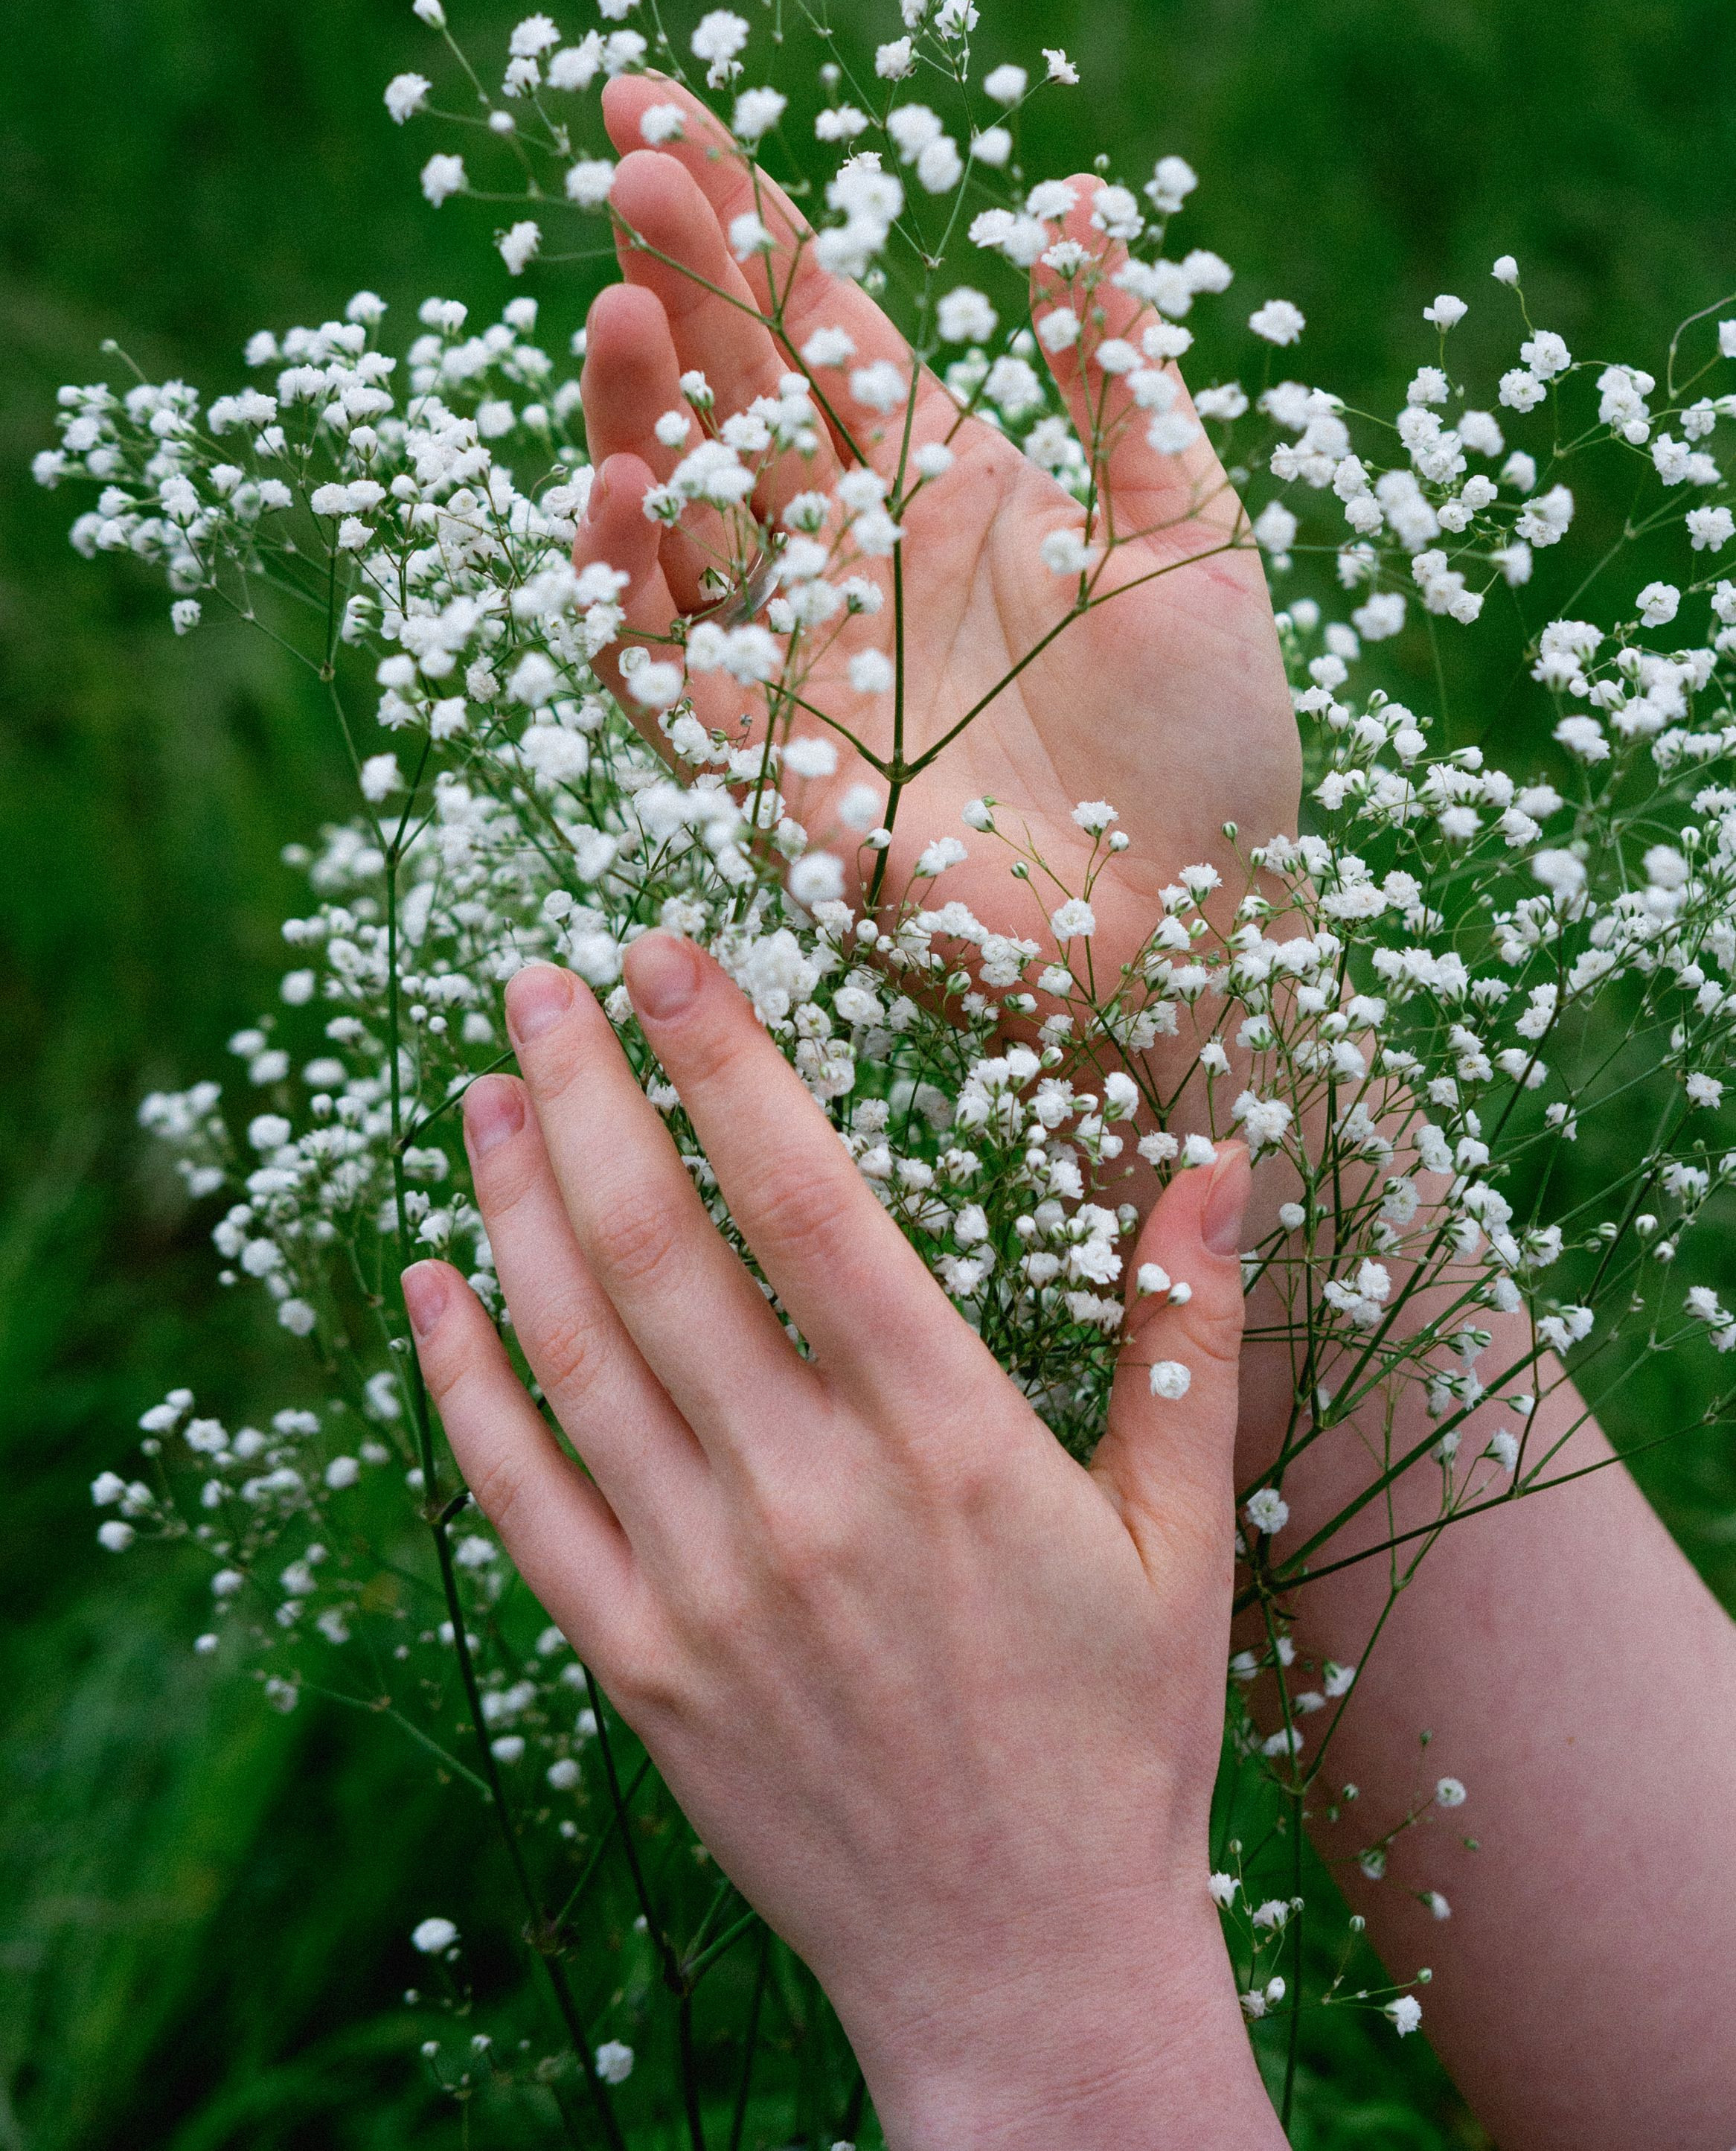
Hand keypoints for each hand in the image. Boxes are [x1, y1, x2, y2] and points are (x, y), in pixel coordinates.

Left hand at [405, 936, 1285, 2148]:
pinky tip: (432, 1285)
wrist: (1027, 1973)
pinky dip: (463, 1384)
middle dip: (585, 1091)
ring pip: (575, 1353)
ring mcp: (706, 1587)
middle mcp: (809, 1499)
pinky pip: (522, 1500)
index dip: (725, 1061)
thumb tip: (1220, 1157)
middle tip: (532, 978)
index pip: (804, 1201)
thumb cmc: (1122, 1741)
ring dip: (513, 1203)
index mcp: (948, 1445)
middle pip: (657, 1249)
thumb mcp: (1188, 1538)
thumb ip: (1186, 1337)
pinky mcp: (639, 1669)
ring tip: (481, 1086)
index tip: (665, 951)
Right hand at [575, 77, 1299, 1005]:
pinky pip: (659, 663)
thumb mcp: (1187, 531)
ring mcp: (794, 656)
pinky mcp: (760, 770)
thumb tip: (1080, 194)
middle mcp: (845, 554)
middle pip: (731, 390)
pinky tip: (626, 488)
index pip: (815, 321)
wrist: (1203, 932)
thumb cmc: (1209, 745)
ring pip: (676, 509)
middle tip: (629, 162)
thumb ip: (1117, 373)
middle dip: (677, 276)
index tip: (654, 97)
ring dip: (636, 408)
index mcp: (939, 479)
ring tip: (623, 306)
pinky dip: (627, 580)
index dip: (741, 214)